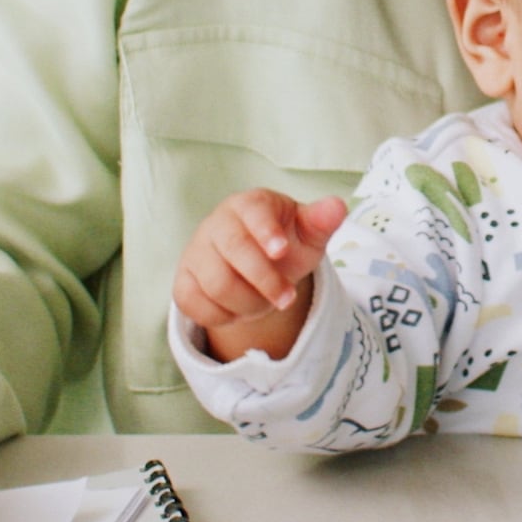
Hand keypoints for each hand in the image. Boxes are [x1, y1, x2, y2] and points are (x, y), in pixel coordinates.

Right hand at [175, 190, 346, 363]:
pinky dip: (223, 316)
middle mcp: (216, 224)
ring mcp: (195, 252)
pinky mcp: (183, 281)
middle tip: (288, 299)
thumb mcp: (308, 234)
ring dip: (248, 303)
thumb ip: (322, 221)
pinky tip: (239, 310)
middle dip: (265, 281)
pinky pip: (195, 305)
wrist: (254, 265)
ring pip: (216, 284)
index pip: (253, 213)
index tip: (282, 251)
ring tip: (265, 302)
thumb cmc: (284, 243)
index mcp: (249, 205)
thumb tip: (338, 207)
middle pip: (233, 252)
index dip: (266, 232)